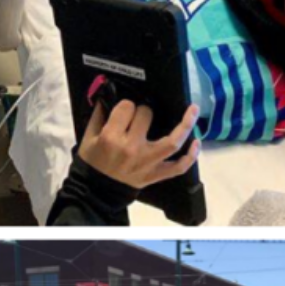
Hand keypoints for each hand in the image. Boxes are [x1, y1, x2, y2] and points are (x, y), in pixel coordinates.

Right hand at [78, 100, 199, 188]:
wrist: (96, 192)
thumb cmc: (92, 162)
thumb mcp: (88, 137)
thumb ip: (98, 114)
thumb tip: (107, 93)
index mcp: (112, 137)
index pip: (126, 107)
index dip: (125, 106)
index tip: (123, 112)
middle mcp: (132, 148)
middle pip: (146, 115)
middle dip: (141, 112)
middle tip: (136, 119)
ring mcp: (147, 162)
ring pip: (173, 141)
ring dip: (186, 124)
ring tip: (194, 109)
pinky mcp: (155, 174)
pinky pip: (178, 167)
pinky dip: (191, 156)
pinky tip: (196, 142)